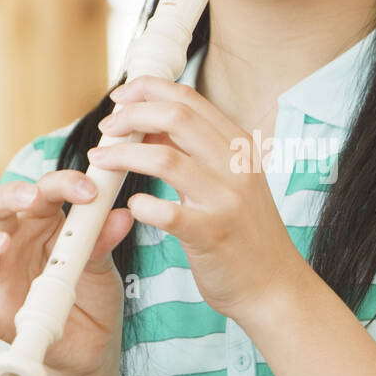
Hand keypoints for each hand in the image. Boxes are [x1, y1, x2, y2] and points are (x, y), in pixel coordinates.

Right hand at [0, 171, 133, 375]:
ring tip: (1, 244)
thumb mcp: (102, 267)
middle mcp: (13, 243)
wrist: (92, 346)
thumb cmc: (91, 295)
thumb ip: (103, 242)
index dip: (63, 184)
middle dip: (10, 196)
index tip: (90, 190)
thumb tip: (122, 216)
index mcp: (42, 224)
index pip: (44, 192)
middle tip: (33, 196)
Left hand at [88, 75, 307, 324]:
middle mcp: (236, 166)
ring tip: (101, 161)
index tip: (120, 96)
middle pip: (176, 116)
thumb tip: (147, 125)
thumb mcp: (226, 180)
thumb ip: (191, 151)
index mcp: (238, 146)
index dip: (148, 90)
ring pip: (165, 159)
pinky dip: (143, 205)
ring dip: (124, 155)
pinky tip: (133, 205)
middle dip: (131, 115)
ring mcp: (227, 200)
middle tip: (106, 129)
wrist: (274, 286)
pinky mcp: (214, 235)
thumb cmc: (244, 233)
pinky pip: (169, 213)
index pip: (189, 98)